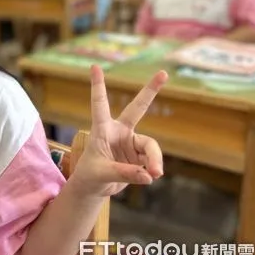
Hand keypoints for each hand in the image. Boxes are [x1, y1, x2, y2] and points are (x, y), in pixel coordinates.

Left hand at [71, 65, 167, 197]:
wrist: (95, 187)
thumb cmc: (90, 175)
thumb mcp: (101, 174)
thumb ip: (124, 173)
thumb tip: (149, 174)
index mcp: (102, 129)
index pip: (99, 105)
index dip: (97, 86)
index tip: (94, 67)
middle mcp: (118, 131)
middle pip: (138, 108)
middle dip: (150, 90)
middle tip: (164, 73)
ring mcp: (131, 142)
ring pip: (150, 146)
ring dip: (155, 160)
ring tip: (155, 174)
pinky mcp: (139, 154)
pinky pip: (152, 160)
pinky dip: (152, 169)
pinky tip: (149, 177)